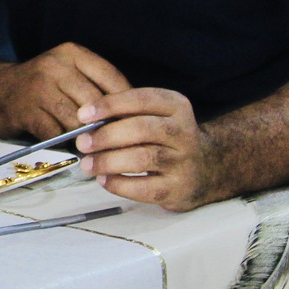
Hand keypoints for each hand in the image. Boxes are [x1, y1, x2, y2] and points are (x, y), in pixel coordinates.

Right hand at [0, 42, 129, 140]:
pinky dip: (66, 144)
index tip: (136, 121)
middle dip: (107, 125)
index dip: (127, 104)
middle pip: (96, 102)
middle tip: (119, 142)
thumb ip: (96, 86)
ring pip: (77, 121)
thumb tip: (132, 114)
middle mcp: (55, 66)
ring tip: (96, 147)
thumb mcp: (68, 73)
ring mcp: (38, 89)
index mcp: (72, 54)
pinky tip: (70, 146)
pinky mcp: (26, 112)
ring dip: (88, 138)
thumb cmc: (41, 85)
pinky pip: (57, 134)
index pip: (112, 78)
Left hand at [77, 88, 221, 210]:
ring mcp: (184, 162)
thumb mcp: (155, 116)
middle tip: (82, 143)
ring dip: (108, 161)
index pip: (141, 99)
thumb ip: (126, 114)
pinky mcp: (179, 189)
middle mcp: (183, 132)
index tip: (83, 114)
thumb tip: (86, 122)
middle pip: (141, 129)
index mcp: (176, 106)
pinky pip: (145, 188)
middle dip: (106, 136)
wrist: (206, 169)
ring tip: (88, 164)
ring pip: (142, 158)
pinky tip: (104, 180)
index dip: (109, 105)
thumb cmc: (166, 138)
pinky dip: (119, 185)